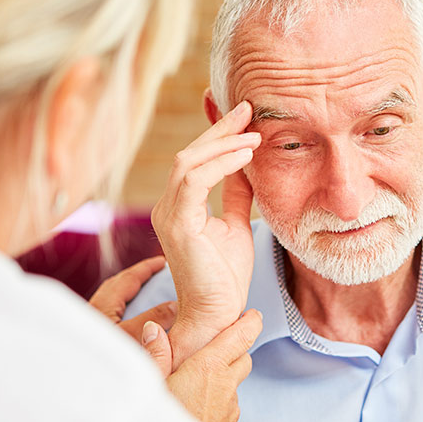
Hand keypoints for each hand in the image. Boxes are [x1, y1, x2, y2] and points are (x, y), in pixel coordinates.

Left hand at [89, 255, 177, 375]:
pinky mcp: (88, 340)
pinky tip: (133, 325)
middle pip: (115, 286)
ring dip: (129, 295)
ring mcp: (88, 326)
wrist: (73, 384)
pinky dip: (124, 312)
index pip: (127, 278)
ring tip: (148, 298)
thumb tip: (175, 304)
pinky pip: (109, 317)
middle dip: (136, 277)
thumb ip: (154, 319)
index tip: (164, 261)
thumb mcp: (133, 337)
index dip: (147, 268)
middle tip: (156, 275)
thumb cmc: (101, 361)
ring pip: (111, 302)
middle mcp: (92, 313)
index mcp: (101, 307)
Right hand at [150, 101, 259, 366]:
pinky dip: (221, 165)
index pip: (196, 159)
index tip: (245, 114)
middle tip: (249, 109)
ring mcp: (170, 214)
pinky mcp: (179, 225)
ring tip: (254, 136)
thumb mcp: (236, 225)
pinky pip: (195, 181)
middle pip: (191, 153)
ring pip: (189, 162)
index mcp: (180, 205)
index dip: (219, 133)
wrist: (218, 313)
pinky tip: (246, 157)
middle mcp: (168, 206)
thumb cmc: (225, 276)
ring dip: (224, 144)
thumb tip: (248, 165)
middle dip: (220, 128)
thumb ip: (236, 195)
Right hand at [163, 309, 262, 421]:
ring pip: (235, 385)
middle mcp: (226, 387)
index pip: (239, 337)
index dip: (249, 322)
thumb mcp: (150, 387)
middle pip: (242, 358)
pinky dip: (218, 400)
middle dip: (235, 348)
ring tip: (199, 378)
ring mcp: (231, 411)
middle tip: (219, 342)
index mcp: (208, 369)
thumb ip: (155, 356)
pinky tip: (195, 408)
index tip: (252, 314)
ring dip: (224, 377)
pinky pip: (228, 408)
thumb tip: (156, 329)